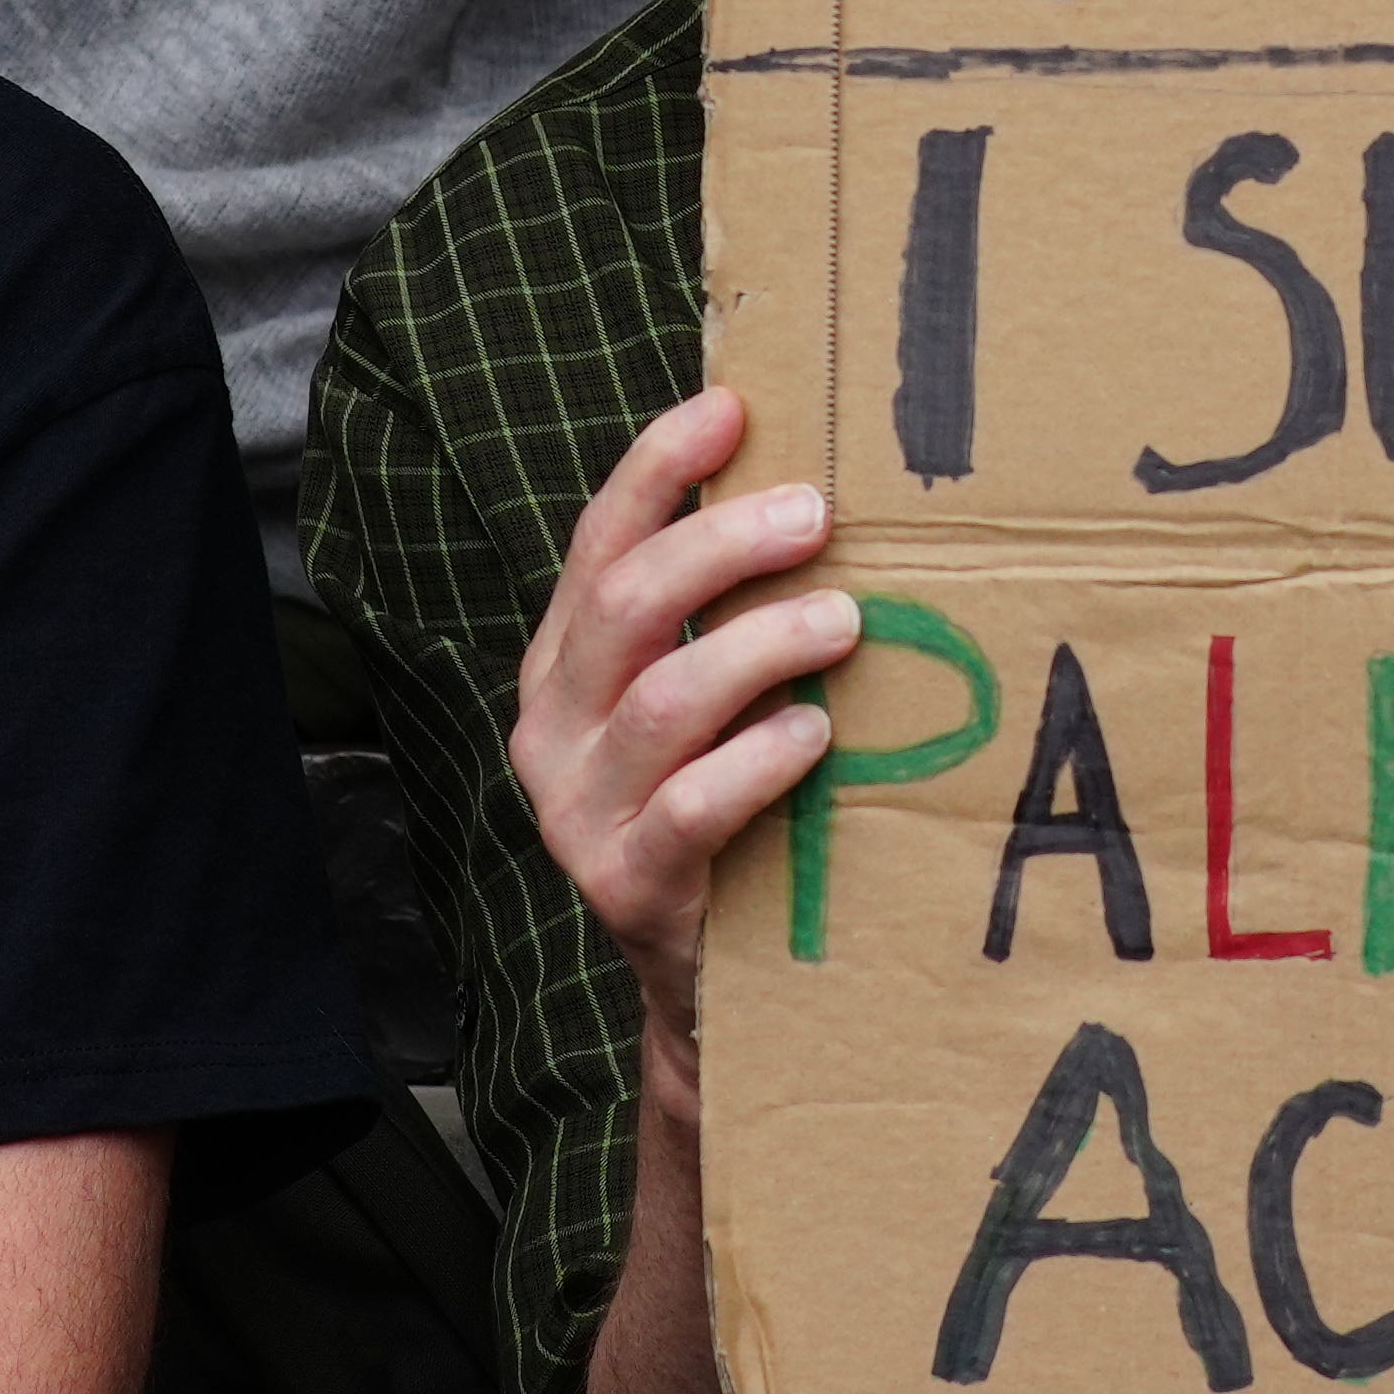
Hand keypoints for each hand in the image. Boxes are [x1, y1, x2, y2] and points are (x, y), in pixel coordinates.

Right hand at [517, 394, 867, 1042]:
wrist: (702, 985)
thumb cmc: (723, 812)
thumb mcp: (702, 705)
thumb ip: (720, 617)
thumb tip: (812, 487)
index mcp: (563, 668)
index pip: (596, 545)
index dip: (656, 469)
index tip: (732, 407)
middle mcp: (551, 730)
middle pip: (625, 605)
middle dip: (722, 544)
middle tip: (817, 514)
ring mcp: (578, 812)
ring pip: (663, 699)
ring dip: (762, 644)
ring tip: (843, 620)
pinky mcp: (626, 886)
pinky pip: (691, 805)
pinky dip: (760, 758)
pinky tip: (816, 732)